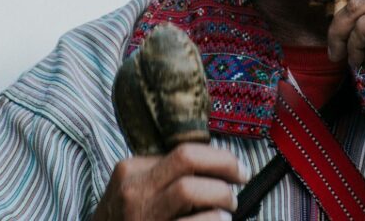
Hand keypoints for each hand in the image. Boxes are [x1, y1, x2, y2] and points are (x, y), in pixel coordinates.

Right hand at [93, 143, 247, 220]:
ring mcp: (143, 216)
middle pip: (187, 160)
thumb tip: (213, 165)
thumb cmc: (123, 220)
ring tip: (229, 206)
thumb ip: (162, 175)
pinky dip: (213, 220)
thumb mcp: (132, 190)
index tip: (235, 167)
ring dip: (220, 195)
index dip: (217, 157)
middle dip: (223, 164)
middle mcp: (134, 190)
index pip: (183, 151)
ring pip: (189, 190)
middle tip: (241, 177)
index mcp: (131, 170)